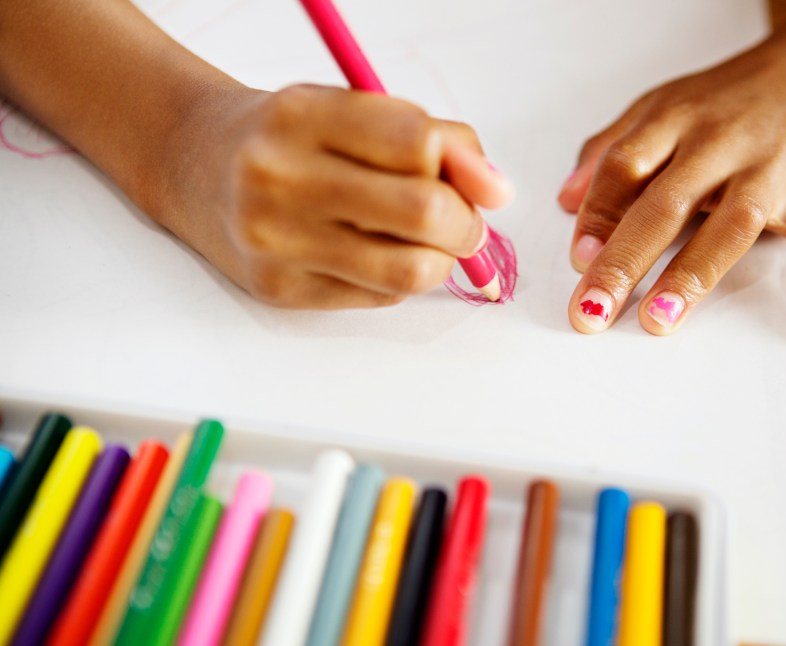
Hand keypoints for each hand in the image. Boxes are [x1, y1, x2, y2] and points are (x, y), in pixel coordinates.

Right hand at [157, 84, 512, 308]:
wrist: (192, 163)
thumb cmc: (291, 136)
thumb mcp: (353, 109)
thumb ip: (432, 138)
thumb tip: (495, 189)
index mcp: (303, 114)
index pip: (418, 144)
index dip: (467, 169)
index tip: (481, 184)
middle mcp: (280, 177)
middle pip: (421, 211)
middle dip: (465, 223)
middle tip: (465, 223)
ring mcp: (275, 240)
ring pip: (407, 270)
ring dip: (441, 261)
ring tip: (430, 244)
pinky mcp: (279, 289)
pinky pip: (379, 298)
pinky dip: (399, 280)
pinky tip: (378, 255)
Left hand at [557, 23, 785, 350]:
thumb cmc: (730, 98)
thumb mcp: (661, 106)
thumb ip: (612, 149)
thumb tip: (566, 202)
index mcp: (675, 119)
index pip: (624, 167)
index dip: (597, 214)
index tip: (576, 259)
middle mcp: (720, 143)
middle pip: (663, 203)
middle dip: (624, 259)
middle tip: (592, 308)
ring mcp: (770, 170)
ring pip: (728, 226)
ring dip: (692, 275)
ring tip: (659, 319)